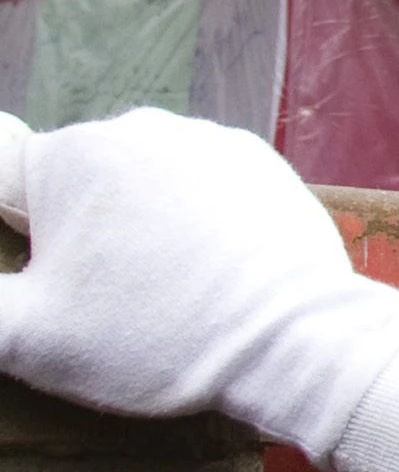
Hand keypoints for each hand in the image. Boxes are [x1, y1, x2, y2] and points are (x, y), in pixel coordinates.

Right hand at [0, 110, 398, 471]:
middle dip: (86, 232)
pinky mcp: (262, 162)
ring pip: (145, 184)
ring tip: (169, 288)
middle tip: (117, 296)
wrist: (297, 342)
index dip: (29, 239)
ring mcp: (208, 140)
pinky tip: (211, 270)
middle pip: (82, 183)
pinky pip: (204, 187)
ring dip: (143, 225)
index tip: (63, 277)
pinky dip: (199, 220)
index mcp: (71, 155)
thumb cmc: (160, 339)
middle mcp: (139, 128)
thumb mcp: (30, 338)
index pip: (12, 183)